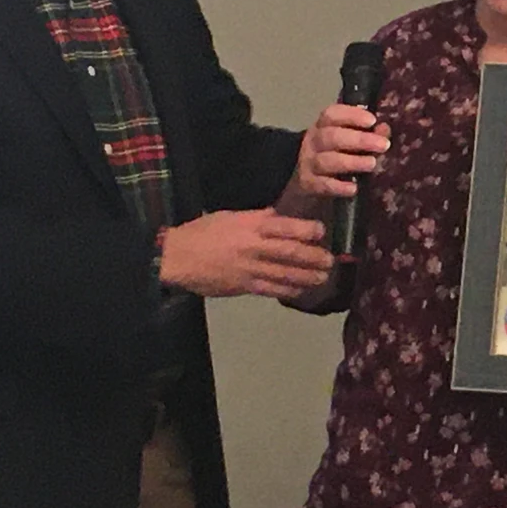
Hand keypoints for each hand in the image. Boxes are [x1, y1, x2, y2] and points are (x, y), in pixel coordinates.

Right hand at [159, 208, 333, 300]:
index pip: (285, 226)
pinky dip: (289, 290)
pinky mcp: (243, 286)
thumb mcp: (230, 216)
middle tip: (330, 261)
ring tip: (324, 278)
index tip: (321, 232)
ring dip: (308, 277)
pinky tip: (302, 291)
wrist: (176, 257)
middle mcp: (253, 246)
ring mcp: (249, 268)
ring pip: (285, 273)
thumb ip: (257, 217)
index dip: (307, 230)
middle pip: (290, 252)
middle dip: (314, 257)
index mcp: (251, 225)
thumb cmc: (203, 232)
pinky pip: (271, 289)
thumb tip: (279, 216)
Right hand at [279, 104, 390, 215]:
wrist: (305, 176)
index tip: (372, 121)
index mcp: (323, 125)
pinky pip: (322, 185)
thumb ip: (368, 133)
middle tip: (382, 145)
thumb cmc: (335, 151)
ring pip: (326, 161)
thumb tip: (384, 129)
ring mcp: (309, 163)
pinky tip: (354, 188)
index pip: (332, 114)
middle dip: (359, 140)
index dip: (352, 115)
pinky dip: (338, 187)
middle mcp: (313, 141)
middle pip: (331, 137)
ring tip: (371, 164)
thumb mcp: (349, 138)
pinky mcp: (308, 184)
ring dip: (351, 162)